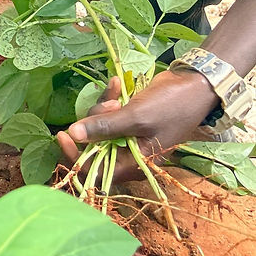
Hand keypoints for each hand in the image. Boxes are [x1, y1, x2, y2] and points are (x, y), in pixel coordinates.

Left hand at [56, 69, 218, 182]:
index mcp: (134, 164)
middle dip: (95, 122)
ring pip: (99, 125)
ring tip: (116, 91)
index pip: (96, 171)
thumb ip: (105, 127)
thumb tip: (72, 135)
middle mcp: (129, 154)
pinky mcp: (128, 119)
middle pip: (94, 145)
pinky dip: (109, 98)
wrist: (193, 85)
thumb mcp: (136, 117)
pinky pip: (108, 112)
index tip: (63, 134)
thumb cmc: (170, 107)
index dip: (76, 156)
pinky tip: (115, 83)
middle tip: (110, 105)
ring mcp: (128, 136)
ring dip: (103, 107)